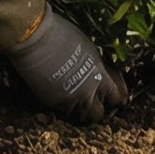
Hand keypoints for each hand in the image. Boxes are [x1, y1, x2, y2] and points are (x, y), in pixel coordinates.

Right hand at [4, 8, 127, 122]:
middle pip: (99, 113)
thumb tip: (99, 74)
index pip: (117, 97)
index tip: (113, 98)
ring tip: (77, 107)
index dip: (116, 99)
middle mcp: (87, 91)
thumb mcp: (89, 49)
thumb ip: (96, 67)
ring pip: (81, 118)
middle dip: (98, 110)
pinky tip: (62, 102)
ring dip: (81, 113)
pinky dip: (64, 111)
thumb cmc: (62, 35)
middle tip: (93, 104)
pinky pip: (63, 114)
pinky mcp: (51, 103)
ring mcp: (69, 100)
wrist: (36, 38)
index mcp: (99, 75)